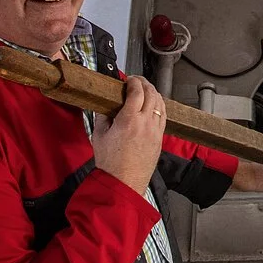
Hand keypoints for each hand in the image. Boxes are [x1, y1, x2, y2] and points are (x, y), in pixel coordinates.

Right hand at [92, 75, 166, 194]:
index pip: (137, 91)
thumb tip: (105, 105)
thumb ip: (102, 117)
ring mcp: (155, 131)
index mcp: (129, 120)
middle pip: (151, 94)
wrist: (123, 183)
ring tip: (146, 90)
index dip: (134, 81)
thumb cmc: (110, 164)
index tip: (129, 79)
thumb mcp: (98, 136)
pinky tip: (154, 106)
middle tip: (137, 81)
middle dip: (144, 83)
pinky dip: (159, 106)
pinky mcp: (159, 139)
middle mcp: (145, 123)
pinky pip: (163, 116)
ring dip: (154, 93)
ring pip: (160, 104)